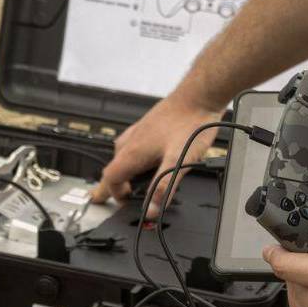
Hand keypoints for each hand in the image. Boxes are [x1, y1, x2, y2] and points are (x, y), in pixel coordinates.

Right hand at [89, 94, 222, 216]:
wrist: (199, 96)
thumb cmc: (190, 123)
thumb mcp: (178, 162)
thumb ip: (164, 187)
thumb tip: (152, 210)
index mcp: (133, 152)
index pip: (110, 178)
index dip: (113, 194)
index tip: (121, 204)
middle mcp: (132, 140)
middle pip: (113, 166)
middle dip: (112, 184)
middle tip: (108, 195)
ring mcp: (140, 130)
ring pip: (122, 153)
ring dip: (121, 169)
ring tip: (127, 179)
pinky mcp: (150, 123)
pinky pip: (133, 143)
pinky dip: (132, 155)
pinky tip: (146, 154)